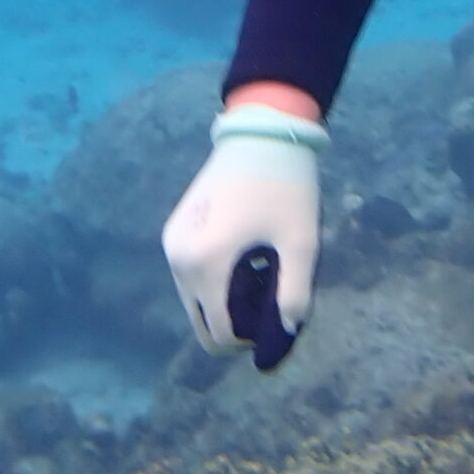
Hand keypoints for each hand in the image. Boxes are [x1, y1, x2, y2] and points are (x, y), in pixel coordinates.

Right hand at [161, 103, 325, 369]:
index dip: (251, 340)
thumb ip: (295, 293)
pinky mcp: (172, 233)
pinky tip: (244, 260)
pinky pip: (190, 277)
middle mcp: (179, 259)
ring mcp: (171, 245)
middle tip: (270, 300)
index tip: (278, 320)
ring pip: (195, 301)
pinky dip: (214, 283)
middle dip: (236, 325)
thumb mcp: (301, 242)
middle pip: (201, 322)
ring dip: (225, 303)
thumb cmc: (285, 187)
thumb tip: (286, 331)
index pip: (220, 332)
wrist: (260, 134)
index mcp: (207, 263)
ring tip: (261, 275)